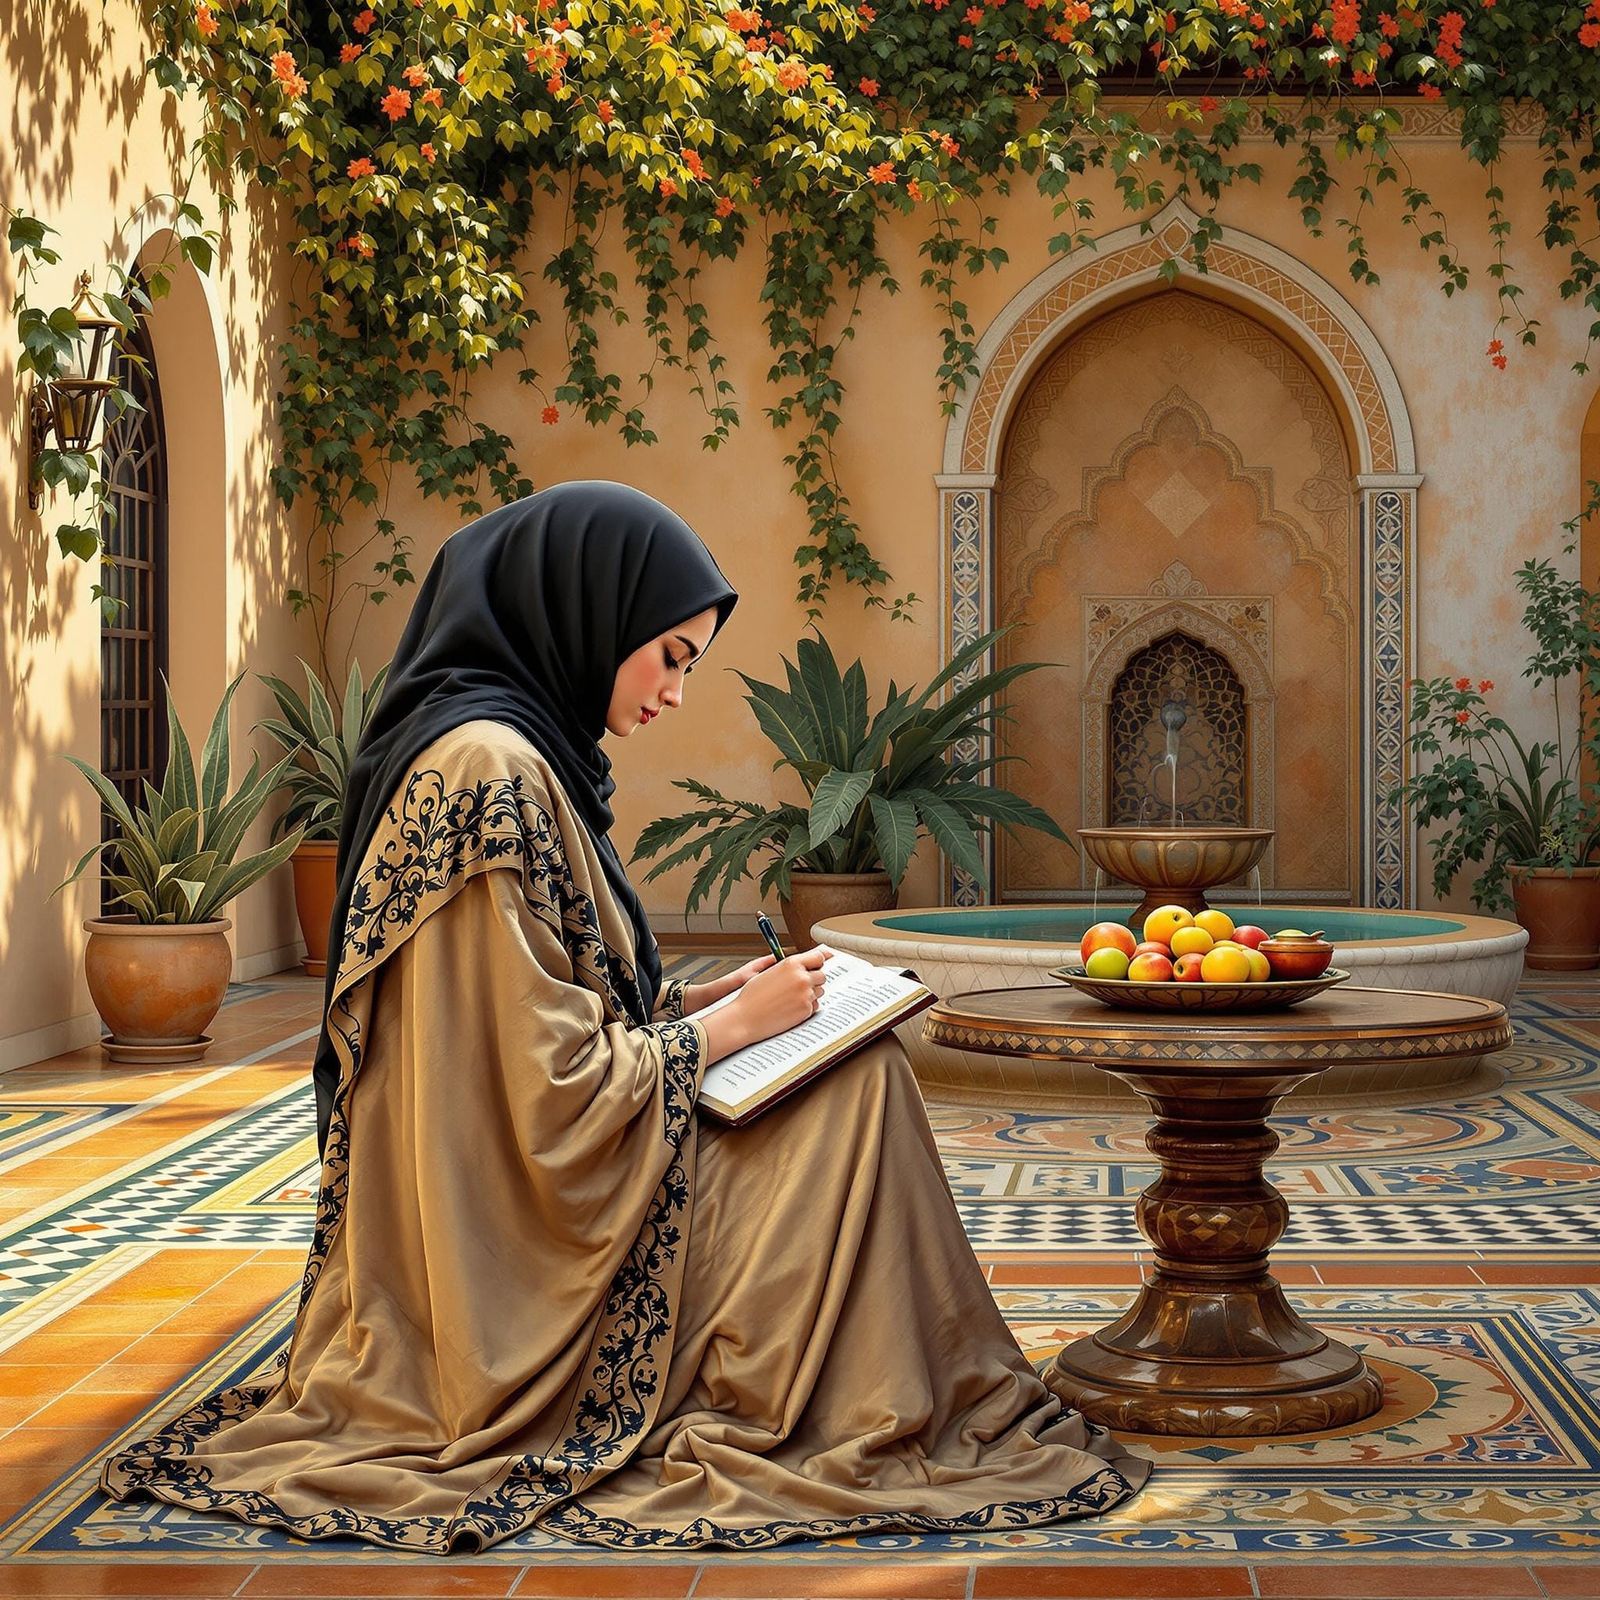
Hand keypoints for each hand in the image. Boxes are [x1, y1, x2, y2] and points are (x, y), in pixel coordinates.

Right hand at [700, 946, 831, 1062]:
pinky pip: (815, 1006)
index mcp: (792, 964)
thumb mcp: (769, 972)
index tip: (822, 963)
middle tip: (799, 985)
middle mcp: (802, 977)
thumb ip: (789, 966)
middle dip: (814, 979)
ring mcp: (805, 994)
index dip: (819, 961)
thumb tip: (805, 963)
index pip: (819, 956)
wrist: (744, 1018)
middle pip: (822, 975)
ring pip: (820, 991)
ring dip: (810, 993)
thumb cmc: (752, 996)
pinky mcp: (806, 1010)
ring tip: (790, 998)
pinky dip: (806, 1007)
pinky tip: (790, 1008)